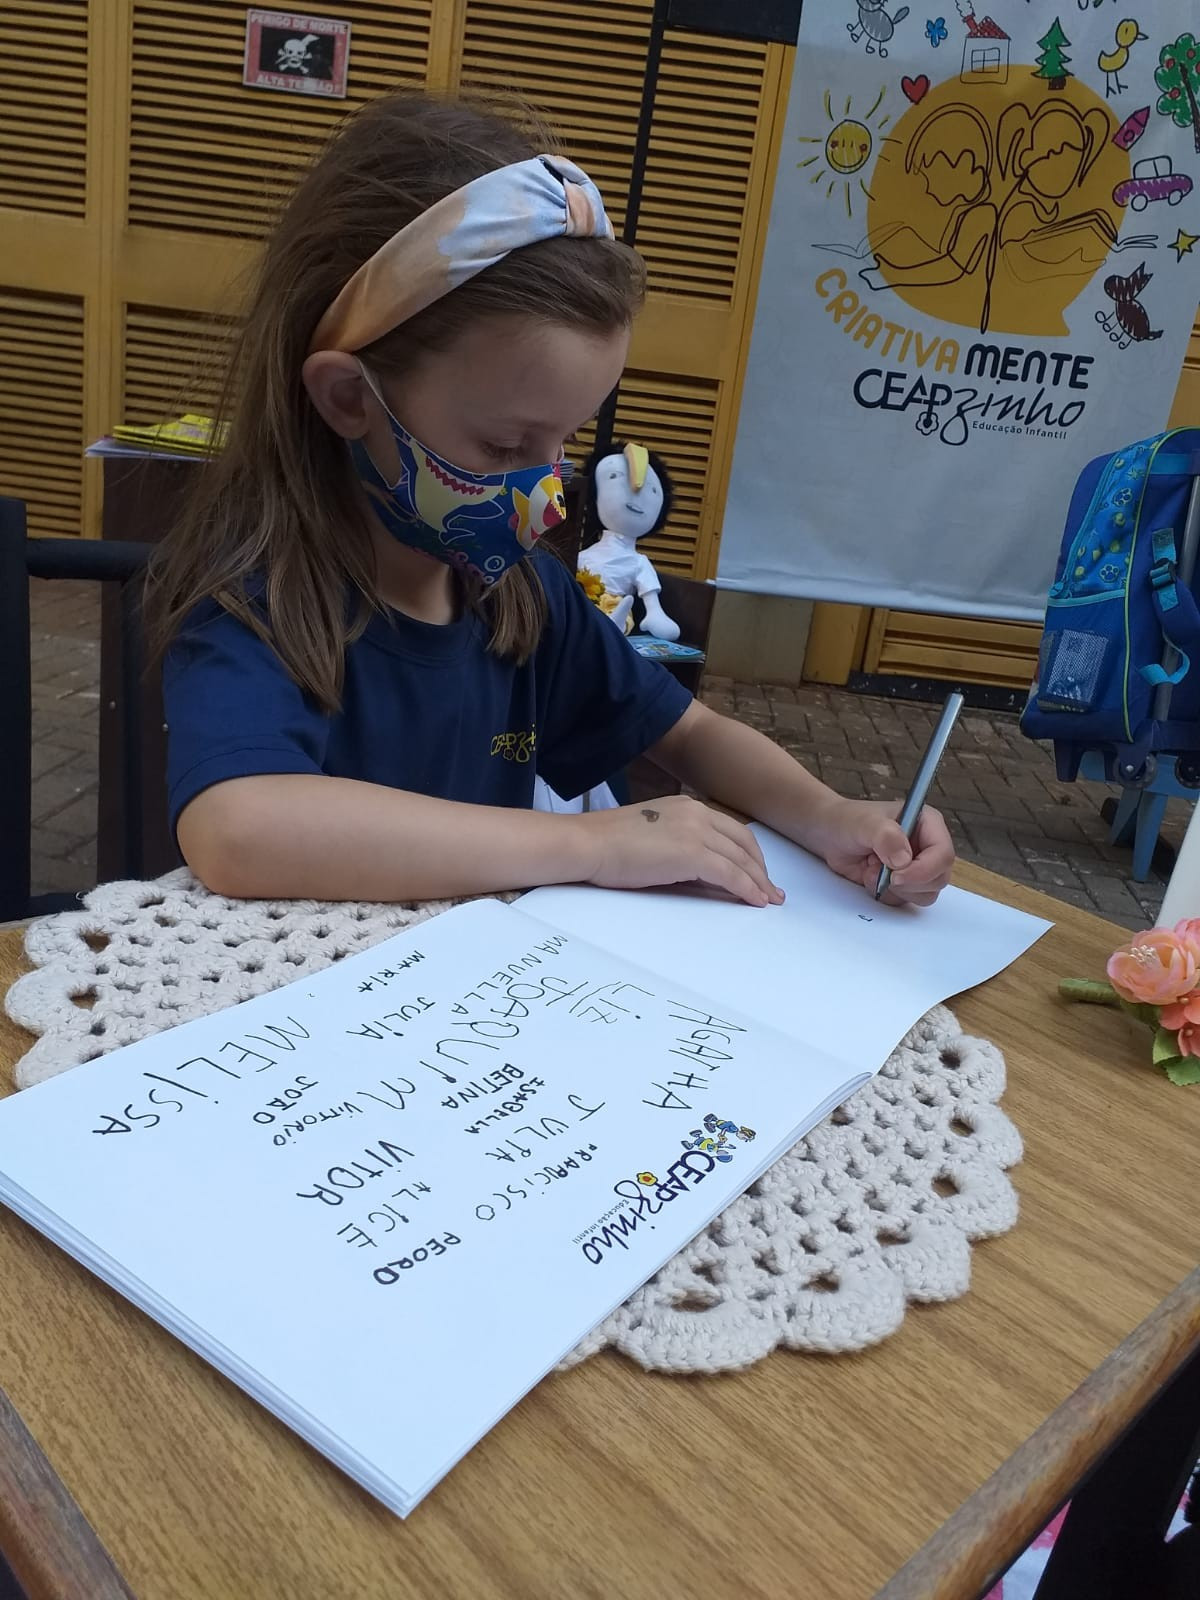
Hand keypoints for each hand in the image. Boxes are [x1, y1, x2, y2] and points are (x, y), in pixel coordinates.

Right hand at [576, 796, 784, 907]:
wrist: (588, 843)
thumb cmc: (608, 845)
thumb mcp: (653, 835)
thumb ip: (680, 846)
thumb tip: (701, 872)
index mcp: (688, 806)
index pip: (731, 829)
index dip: (749, 853)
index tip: (757, 871)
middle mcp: (698, 813)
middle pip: (743, 842)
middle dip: (760, 868)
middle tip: (771, 890)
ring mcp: (696, 832)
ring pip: (741, 860)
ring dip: (758, 882)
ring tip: (768, 900)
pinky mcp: (692, 854)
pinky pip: (730, 874)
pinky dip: (747, 889)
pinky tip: (754, 902)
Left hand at [806, 798, 954, 906]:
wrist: (829, 835)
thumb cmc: (848, 821)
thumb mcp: (865, 824)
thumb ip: (886, 837)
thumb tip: (904, 860)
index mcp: (928, 823)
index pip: (943, 854)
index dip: (924, 870)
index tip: (897, 876)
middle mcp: (927, 846)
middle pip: (939, 878)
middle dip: (909, 883)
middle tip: (883, 874)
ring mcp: (917, 866)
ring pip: (925, 894)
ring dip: (896, 890)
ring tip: (873, 869)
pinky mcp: (904, 883)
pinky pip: (906, 900)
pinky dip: (886, 894)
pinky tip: (871, 876)